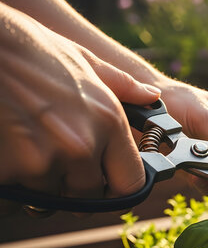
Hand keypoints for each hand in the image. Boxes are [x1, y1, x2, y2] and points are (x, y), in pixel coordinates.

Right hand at [0, 4, 159, 214]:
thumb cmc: (29, 49)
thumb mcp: (83, 60)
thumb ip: (123, 86)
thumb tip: (152, 96)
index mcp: (108, 122)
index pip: (130, 183)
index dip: (119, 190)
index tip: (108, 186)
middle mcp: (82, 146)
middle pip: (87, 198)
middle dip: (74, 188)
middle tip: (58, 167)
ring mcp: (43, 161)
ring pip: (48, 198)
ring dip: (40, 185)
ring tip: (27, 150)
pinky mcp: (6, 171)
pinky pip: (14, 199)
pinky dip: (10, 186)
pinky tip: (6, 156)